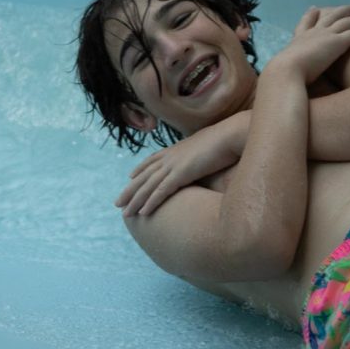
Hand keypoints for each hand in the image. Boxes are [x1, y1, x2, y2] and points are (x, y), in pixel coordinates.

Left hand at [116, 118, 242, 215]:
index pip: (152, 160)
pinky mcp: (181, 174)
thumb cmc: (226, 140)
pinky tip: (142, 212)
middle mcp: (171, 156)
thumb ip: (200, 154)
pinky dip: (151, 202)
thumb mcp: (209, 147)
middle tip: (118, 203)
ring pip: (148, 186)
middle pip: (144, 175)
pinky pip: (161, 191)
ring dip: (135, 201)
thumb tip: (205, 159)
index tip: (130, 177)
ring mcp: (174, 165)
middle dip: (130, 190)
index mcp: (176, 149)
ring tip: (125, 213)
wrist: (231, 135)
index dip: (140, 170)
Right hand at [269, 5, 349, 83]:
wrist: (284, 73)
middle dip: (344, 10)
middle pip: (333, 16)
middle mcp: (314, 33)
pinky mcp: (338, 42)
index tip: (315, 8)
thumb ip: (285, 70)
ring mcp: (326, 35)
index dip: (311, 15)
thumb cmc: (282, 77)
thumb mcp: (282, 71)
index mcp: (299, 39)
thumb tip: (279, 79)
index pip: (306, 23)